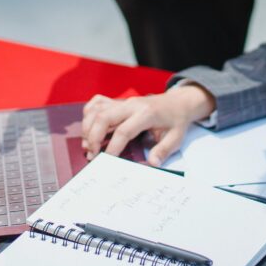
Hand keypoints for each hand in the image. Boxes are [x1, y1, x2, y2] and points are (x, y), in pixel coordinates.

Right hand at [80, 84, 215, 166]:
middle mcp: (132, 105)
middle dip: (93, 137)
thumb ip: (164, 150)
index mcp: (146, 114)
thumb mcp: (176, 137)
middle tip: (92, 155)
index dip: (112, 147)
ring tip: (88, 146)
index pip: (123, 131)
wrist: (177, 102)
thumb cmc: (176, 121)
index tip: (106, 162)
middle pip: (104, 117)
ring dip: (88, 128)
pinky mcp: (118, 101)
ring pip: (97, 110)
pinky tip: (89, 128)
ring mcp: (123, 101)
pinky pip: (97, 103)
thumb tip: (153, 163)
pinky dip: (88, 114)